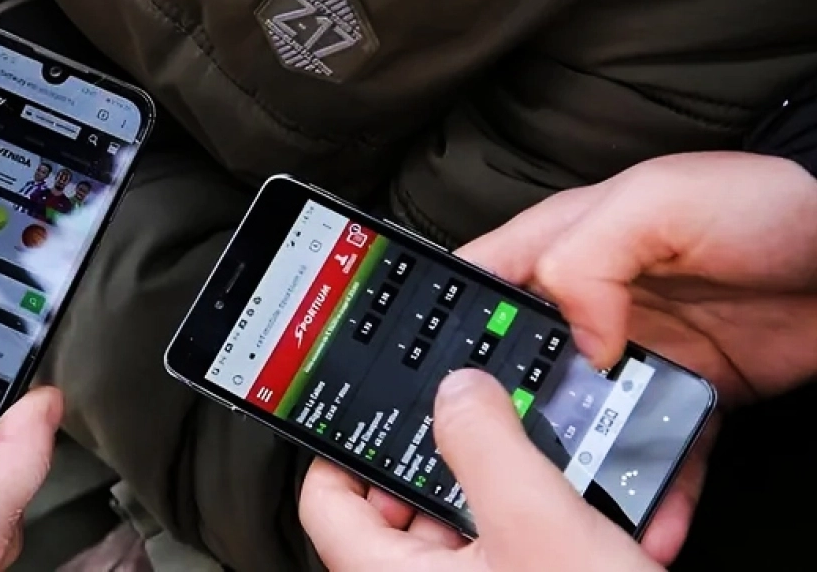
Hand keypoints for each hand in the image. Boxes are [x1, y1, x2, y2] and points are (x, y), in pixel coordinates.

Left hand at [301, 369, 660, 571]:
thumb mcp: (535, 525)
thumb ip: (486, 445)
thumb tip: (456, 392)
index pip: (327, 500)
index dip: (345, 446)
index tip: (376, 408)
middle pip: (415, 505)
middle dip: (465, 457)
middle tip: (495, 418)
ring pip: (487, 528)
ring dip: (531, 489)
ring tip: (569, 456)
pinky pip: (535, 556)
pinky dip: (568, 529)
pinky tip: (621, 512)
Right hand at [443, 150, 816, 559]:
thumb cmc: (760, 206)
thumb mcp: (658, 201)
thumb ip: (590, 256)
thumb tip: (573, 339)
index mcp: (561, 245)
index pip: (477, 283)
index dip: (446, 326)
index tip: (435, 377)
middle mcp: (587, 303)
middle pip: (518, 366)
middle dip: (504, 413)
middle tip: (501, 458)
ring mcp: (634, 352)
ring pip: (581, 419)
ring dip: (575, 463)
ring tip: (573, 503)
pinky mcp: (683, 392)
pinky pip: (655, 449)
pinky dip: (651, 487)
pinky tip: (650, 516)